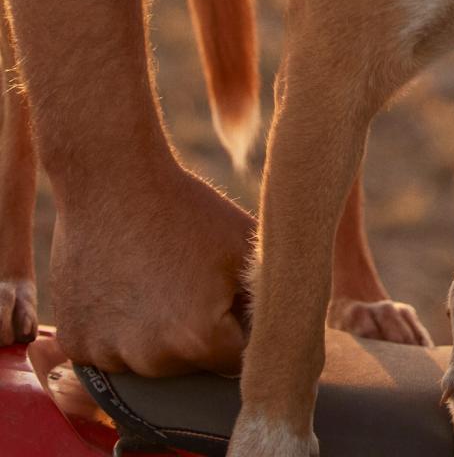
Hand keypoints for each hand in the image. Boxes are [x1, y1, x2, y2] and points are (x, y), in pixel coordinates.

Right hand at [50, 159, 254, 375]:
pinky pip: (109, 351)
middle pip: (190, 366)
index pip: (237, 359)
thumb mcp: (245, 246)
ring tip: (155, 279)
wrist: (112, 180)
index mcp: (199, 339)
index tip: (227, 293)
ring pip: (147, 361)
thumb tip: (285, 329)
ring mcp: (107, 355)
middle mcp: (151, 360)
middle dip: (198, 333)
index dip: (239, 325)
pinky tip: (123, 285)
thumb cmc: (185, 207)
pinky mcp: (75, 343)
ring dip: (155, 335)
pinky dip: (117, 328)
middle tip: (187, 280)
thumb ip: (267, 297)